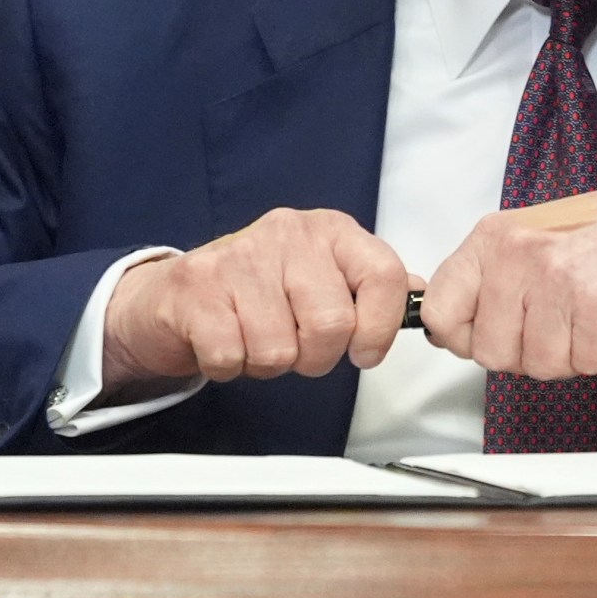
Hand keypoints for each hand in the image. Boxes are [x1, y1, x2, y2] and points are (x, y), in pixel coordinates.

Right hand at [102, 208, 416, 389]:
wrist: (176, 294)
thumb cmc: (258, 290)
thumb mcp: (322, 276)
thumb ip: (370, 285)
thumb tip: (420, 294)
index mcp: (329, 231)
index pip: (383, 276)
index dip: (380, 327)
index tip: (365, 351)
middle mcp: (288, 233)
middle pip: (332, 324)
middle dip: (316, 356)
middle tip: (296, 346)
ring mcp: (238, 257)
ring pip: (279, 349)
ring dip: (268, 363)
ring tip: (255, 339)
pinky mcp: (196, 287)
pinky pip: (232, 356)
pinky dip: (229, 366)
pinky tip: (225, 341)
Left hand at [418, 171, 596, 378]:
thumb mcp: (540, 234)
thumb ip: (492, 276)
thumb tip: (446, 324)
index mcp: (498, 236)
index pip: (440, 310)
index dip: (462, 336)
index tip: (482, 334)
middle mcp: (522, 256)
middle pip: (489, 351)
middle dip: (523, 351)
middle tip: (558, 321)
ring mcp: (560, 284)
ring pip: (536, 364)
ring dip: (566, 353)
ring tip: (590, 314)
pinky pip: (581, 365)